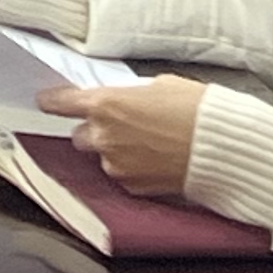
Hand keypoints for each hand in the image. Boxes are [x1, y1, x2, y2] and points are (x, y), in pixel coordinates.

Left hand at [39, 76, 204, 195]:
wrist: (224, 147)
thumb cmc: (197, 109)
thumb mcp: (159, 86)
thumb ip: (129, 95)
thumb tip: (122, 100)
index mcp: (105, 104)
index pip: (61, 103)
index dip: (53, 102)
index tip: (47, 102)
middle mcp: (104, 136)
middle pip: (80, 135)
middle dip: (96, 131)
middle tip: (123, 125)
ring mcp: (117, 165)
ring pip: (103, 157)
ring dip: (116, 151)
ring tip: (150, 144)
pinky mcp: (134, 187)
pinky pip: (123, 176)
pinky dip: (133, 169)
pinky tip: (157, 159)